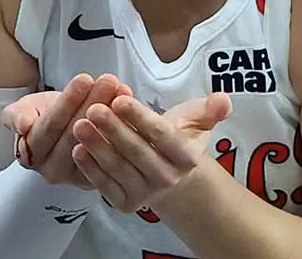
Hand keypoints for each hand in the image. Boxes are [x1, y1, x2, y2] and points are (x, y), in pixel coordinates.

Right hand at [2, 73, 132, 187]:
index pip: (50, 126)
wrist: (62, 130)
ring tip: (121, 91)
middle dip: (94, 103)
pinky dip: (124, 129)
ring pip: (98, 142)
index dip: (67, 102)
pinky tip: (131, 109)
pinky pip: (114, 154)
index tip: (84, 80)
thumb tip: (22, 124)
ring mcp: (78, 176)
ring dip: (112, 114)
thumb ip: (17, 115)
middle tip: (109, 81)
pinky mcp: (100, 179)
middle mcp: (53, 169)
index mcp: (31, 153)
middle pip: (76, 133)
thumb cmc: (43, 117)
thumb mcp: (25, 109)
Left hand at [71, 93, 232, 213]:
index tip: (120, 99)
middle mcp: (168, 179)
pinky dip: (90, 169)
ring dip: (97, 147)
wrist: (173, 181)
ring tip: (80, 125)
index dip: (140, 118)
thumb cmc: (178, 141)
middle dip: (113, 130)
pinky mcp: (126, 204)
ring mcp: (146, 194)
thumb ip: (208, 110)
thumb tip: (224, 99)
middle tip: (93, 109)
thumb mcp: (195, 123)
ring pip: (119, 169)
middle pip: (138, 152)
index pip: (163, 135)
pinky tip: (77, 150)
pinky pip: (106, 186)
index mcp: (187, 157)